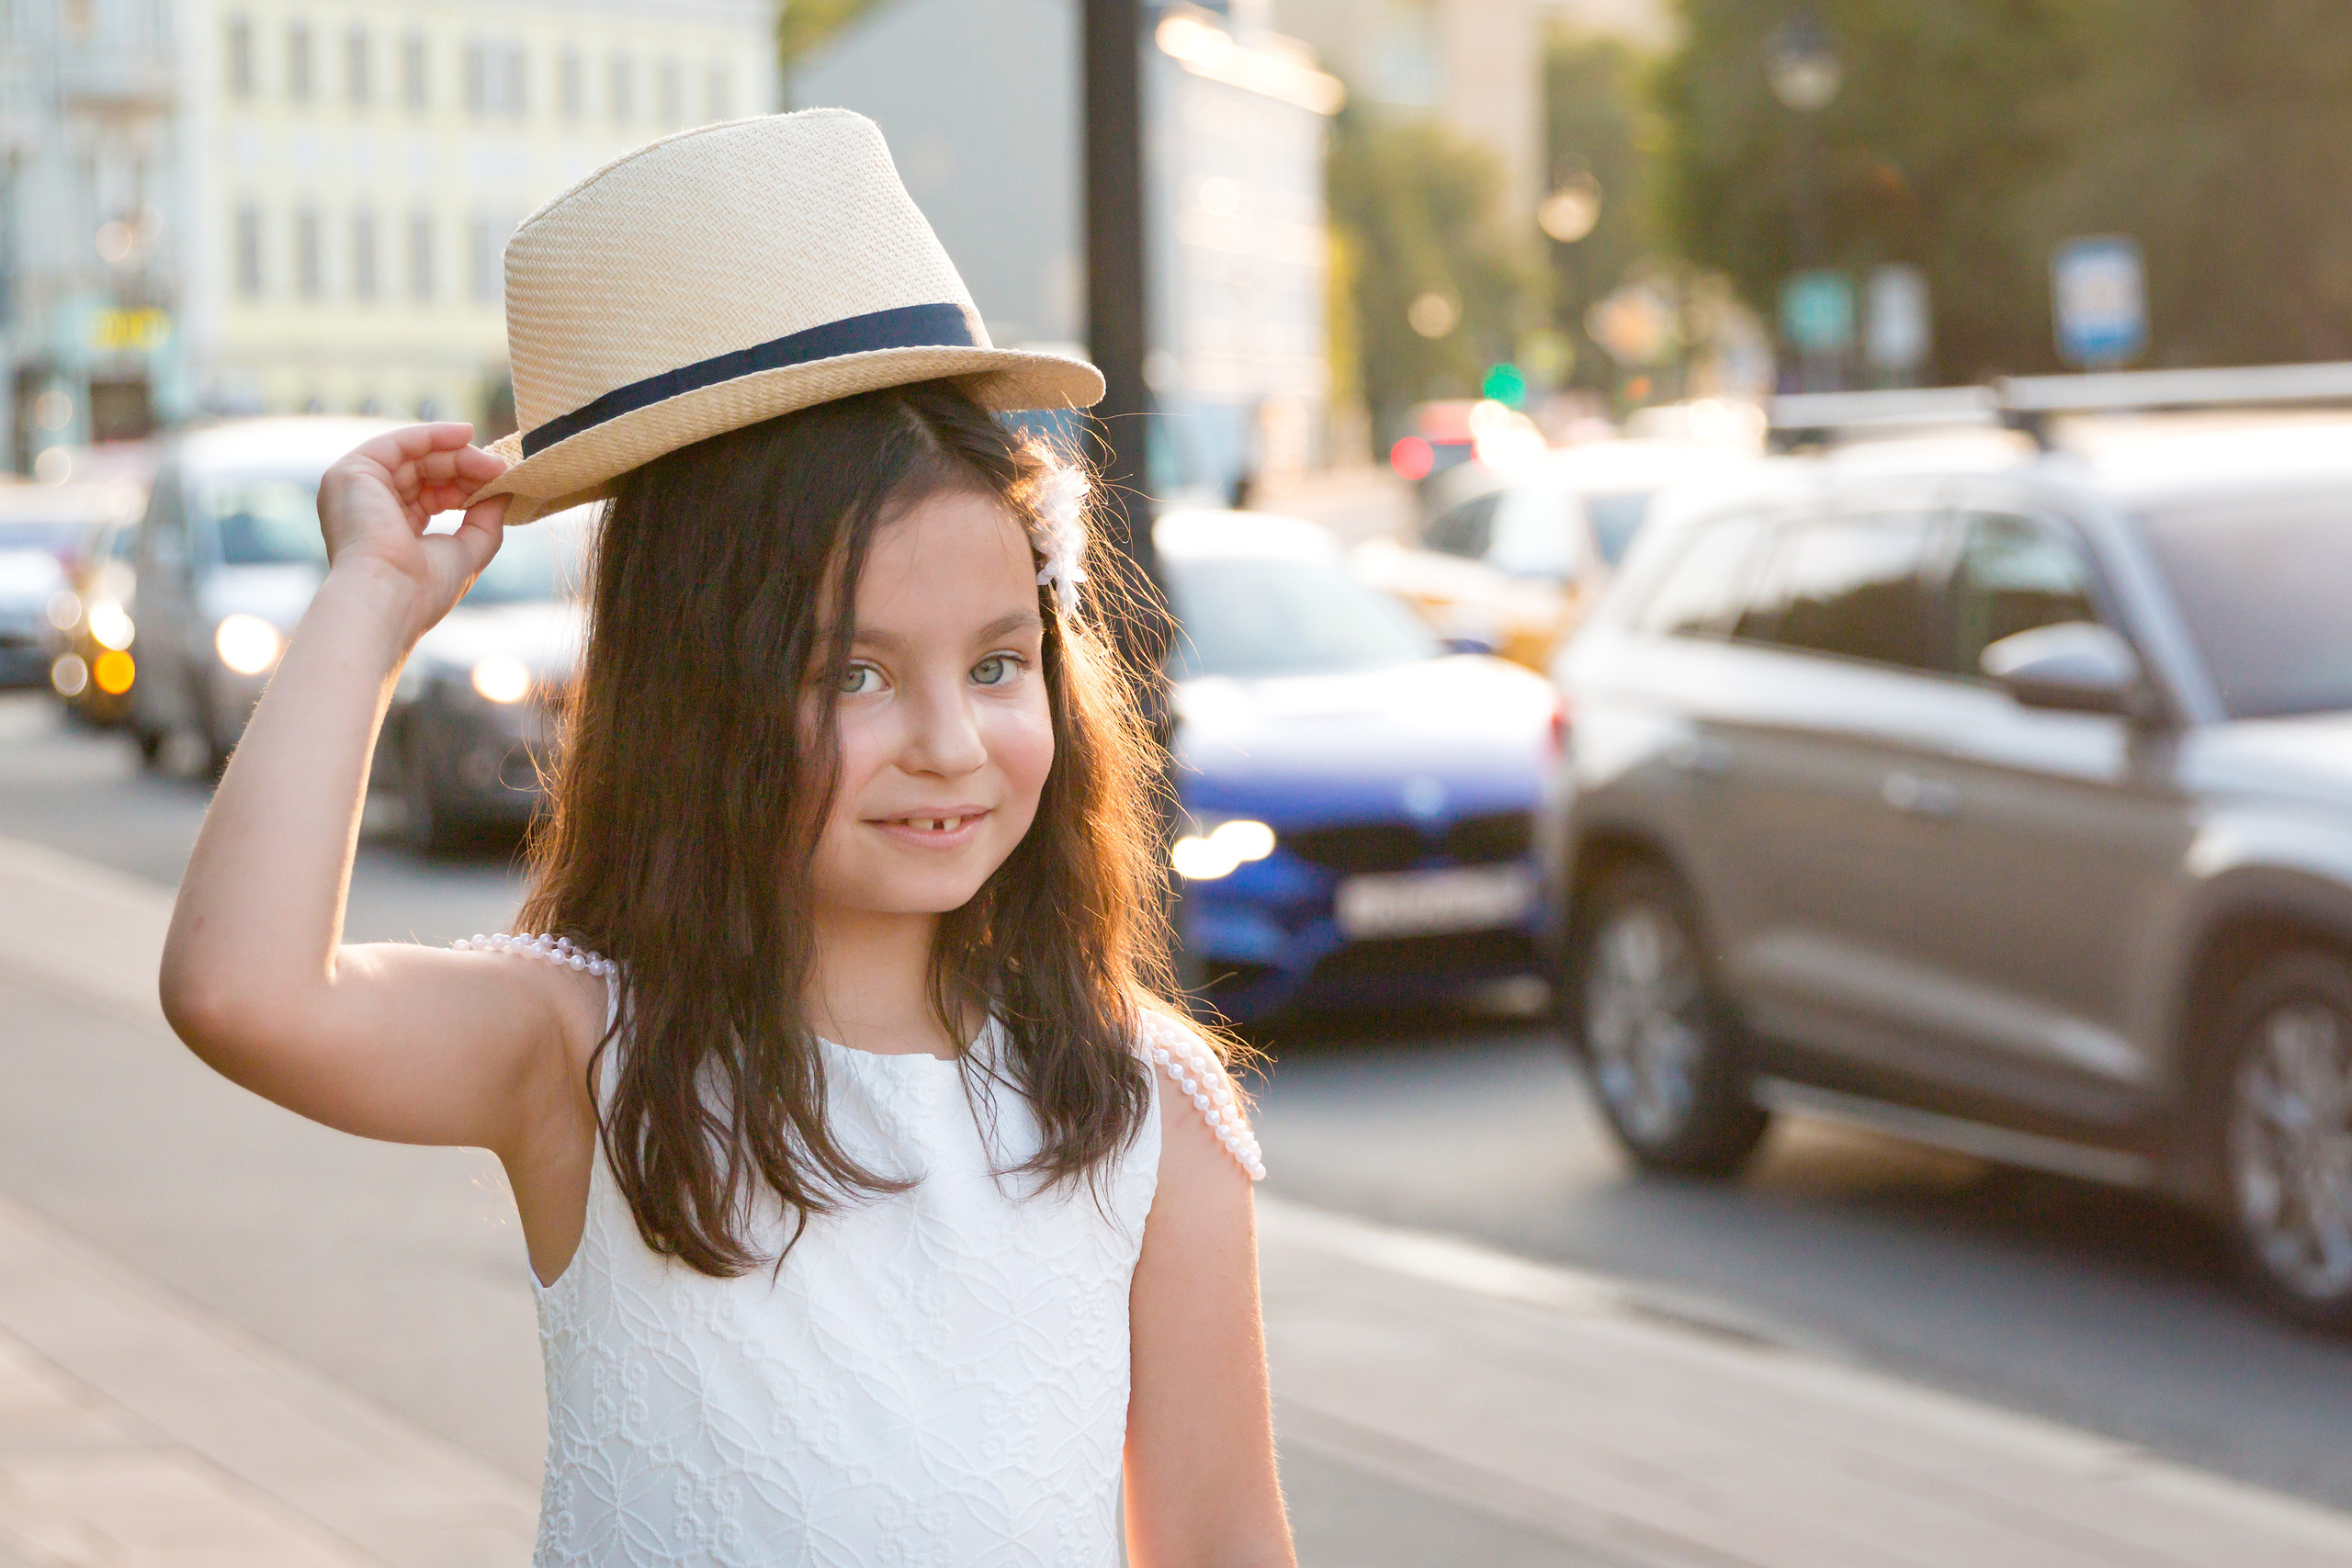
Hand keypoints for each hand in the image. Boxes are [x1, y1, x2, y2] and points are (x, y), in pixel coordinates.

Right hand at [315, 423, 512, 644]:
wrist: (389, 597)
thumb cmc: (424, 588)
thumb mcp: (468, 549)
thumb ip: (486, 519)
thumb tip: (504, 490)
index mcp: (389, 530)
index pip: (430, 495)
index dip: (465, 486)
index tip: (499, 482)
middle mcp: (369, 507)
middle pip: (422, 472)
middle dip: (464, 467)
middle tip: (499, 469)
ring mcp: (357, 489)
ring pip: (413, 456)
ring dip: (456, 454)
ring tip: (491, 462)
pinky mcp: (353, 472)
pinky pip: (397, 443)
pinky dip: (432, 435)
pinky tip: (465, 435)